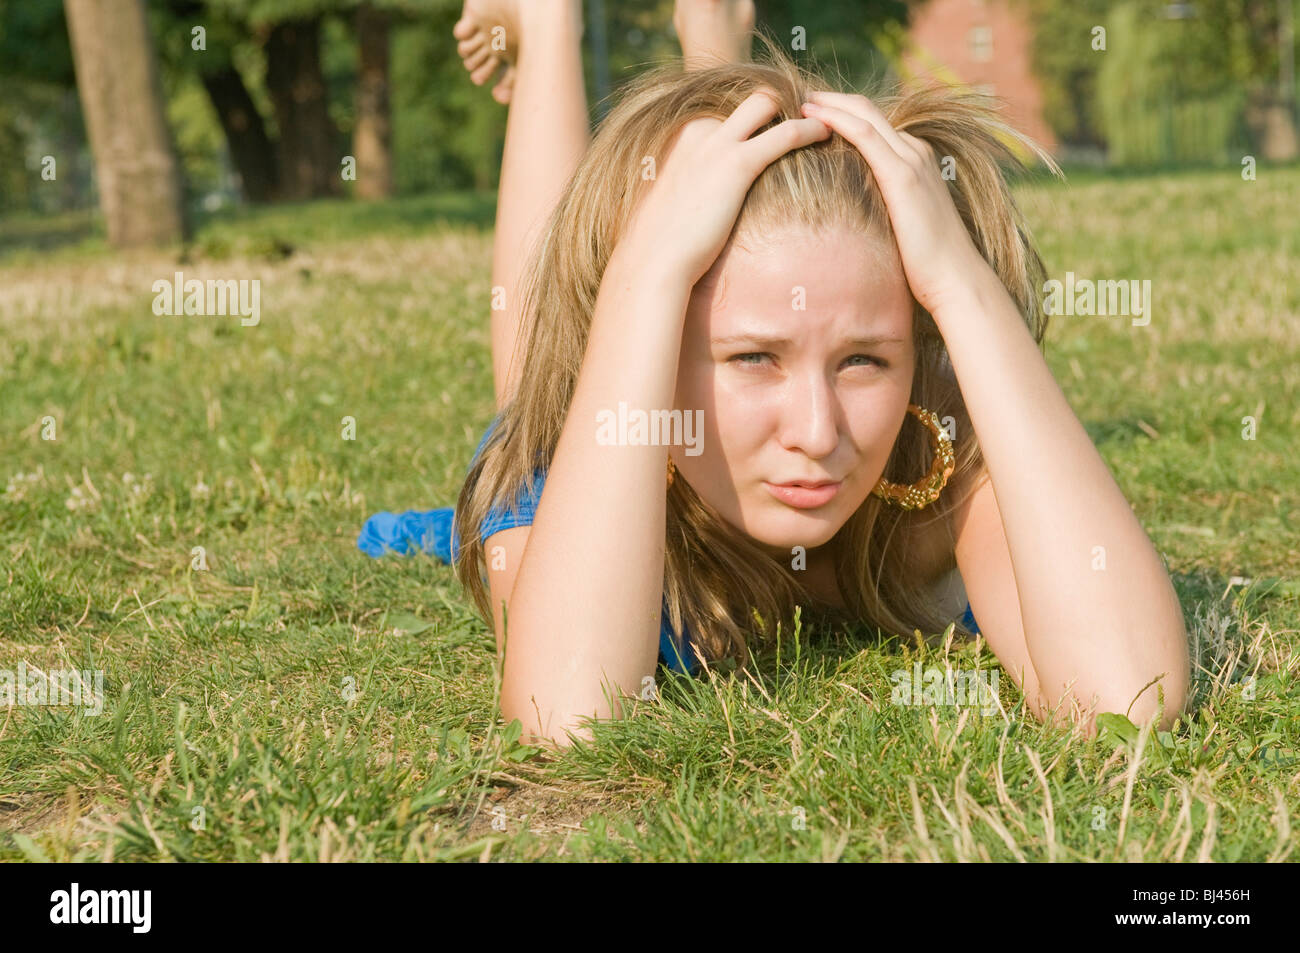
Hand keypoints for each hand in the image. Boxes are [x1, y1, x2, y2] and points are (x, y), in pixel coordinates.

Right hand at [621, 89, 830, 285]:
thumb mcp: (672, 202)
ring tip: (821, 124)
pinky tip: (826, 136)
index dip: (757, 123)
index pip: (730, 113)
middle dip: (779, 105)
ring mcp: (717, 144)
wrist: (654, 260)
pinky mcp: (738, 164)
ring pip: (767, 102)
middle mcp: (699, 131)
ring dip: (796, 111)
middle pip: (750, 98)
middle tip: (805, 120)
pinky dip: (810, 131)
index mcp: (682, 137)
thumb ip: (689, 186)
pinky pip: (786, 134)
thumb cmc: (661, 243)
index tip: (776, 134)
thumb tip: (701, 198)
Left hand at [800, 91, 991, 317]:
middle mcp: (915, 151)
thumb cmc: (928, 263)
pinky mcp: (902, 175)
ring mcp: (911, 159)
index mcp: (916, 159)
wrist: (955, 278)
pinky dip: (837, 120)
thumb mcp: (901, 225)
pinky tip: (812, 117)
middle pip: (867, 110)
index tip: (812, 113)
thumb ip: (882, 207)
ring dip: (829, 103)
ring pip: (864, 115)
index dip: (843, 114)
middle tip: (800, 97)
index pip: (875, 125)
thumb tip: (854, 213)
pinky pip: (865, 135)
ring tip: (800, 101)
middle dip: (832, 100)